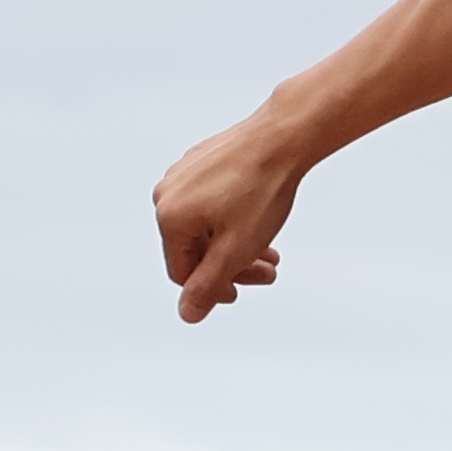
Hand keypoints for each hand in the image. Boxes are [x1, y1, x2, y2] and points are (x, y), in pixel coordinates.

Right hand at [149, 111, 308, 324]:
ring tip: (269, 251)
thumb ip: (208, 285)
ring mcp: (183, 174)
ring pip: (205, 226)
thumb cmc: (262, 188)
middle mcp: (167, 193)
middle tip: (266, 272)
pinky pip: (210, 202)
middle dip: (231, 266)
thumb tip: (187, 313)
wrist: (284, 137)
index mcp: (169, 217)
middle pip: (195, 249)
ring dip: (236, 244)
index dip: (213, 289)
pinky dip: (232, 218)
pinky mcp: (200, 161)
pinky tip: (258, 221)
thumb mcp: (235, 250)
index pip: (183, 273)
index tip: (240, 291)